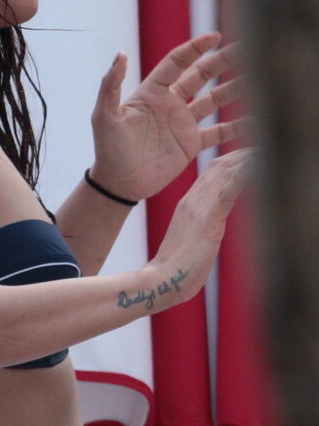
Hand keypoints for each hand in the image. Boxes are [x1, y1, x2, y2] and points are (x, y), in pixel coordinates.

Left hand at [89, 33, 247, 201]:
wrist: (118, 183)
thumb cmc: (108, 149)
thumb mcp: (104, 115)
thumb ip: (111, 85)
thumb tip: (121, 54)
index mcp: (151, 92)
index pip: (177, 63)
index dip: (195, 48)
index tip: (214, 37)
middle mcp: (170, 104)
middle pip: (200, 76)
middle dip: (221, 62)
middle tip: (245, 49)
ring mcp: (182, 123)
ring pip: (213, 101)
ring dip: (233, 89)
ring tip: (256, 78)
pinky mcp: (190, 144)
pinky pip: (218, 132)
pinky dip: (236, 127)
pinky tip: (255, 119)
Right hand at [148, 148, 251, 306]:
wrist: (163, 279)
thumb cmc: (178, 267)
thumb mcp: (193, 239)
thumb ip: (203, 225)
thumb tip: (214, 226)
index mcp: (189, 204)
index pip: (212, 172)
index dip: (232, 160)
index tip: (250, 153)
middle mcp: (193, 200)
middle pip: (220, 166)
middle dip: (243, 154)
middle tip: (262, 146)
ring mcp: (199, 207)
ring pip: (225, 172)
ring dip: (246, 159)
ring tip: (263, 148)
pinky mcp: (208, 219)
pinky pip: (228, 190)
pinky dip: (243, 175)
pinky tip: (256, 164)